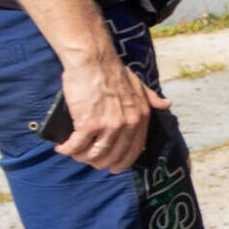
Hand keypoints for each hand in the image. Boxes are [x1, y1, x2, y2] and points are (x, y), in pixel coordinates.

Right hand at [55, 46, 166, 172]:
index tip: (114, 167)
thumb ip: (151, 97)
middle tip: (88, 160)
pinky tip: (62, 148)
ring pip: (94, 154)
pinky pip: (76, 145)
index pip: (134, 150)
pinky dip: (67, 149)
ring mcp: (109, 126)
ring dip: (81, 157)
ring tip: (73, 152)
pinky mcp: (89, 124)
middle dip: (98, 162)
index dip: (122, 162)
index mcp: (140, 117)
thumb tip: (166, 104)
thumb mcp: (139, 84)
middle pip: (112, 156)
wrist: (93, 61)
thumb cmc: (113, 71)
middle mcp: (127, 124)